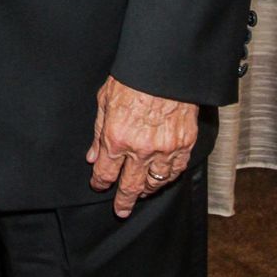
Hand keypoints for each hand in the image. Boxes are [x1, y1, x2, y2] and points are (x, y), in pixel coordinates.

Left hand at [86, 75, 197, 218]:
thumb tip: (92, 155)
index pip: (105, 172)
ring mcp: (165, 148)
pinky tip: (162, 178)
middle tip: (121, 210)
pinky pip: (176, 170)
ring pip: (155, 182)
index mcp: (116, 137)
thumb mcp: (104, 100)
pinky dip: (168, 177)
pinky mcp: (185, 144)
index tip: (99, 185)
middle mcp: (140, 148)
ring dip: (146, 190)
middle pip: (130, 186)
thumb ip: (97, 132)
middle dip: (123, 201)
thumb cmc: (132, 78)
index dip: (100, 182)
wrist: (165, 66)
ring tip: (141, 193)